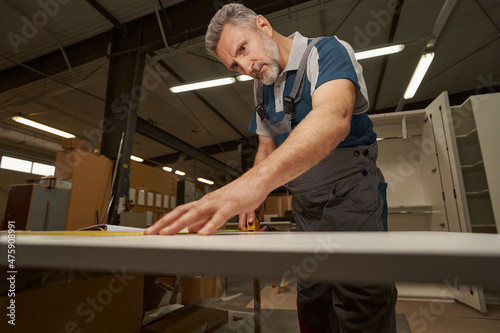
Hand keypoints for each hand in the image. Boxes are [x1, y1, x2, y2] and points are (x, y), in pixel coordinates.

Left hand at [145, 176, 268, 234]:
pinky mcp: (231, 205)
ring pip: (196, 213)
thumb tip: (191, 229)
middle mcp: (208, 201)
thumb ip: (205, 219)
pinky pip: (218, 216)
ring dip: (180, 224)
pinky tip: (202, 233)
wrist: (257, 180)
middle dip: (165, 223)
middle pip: (182, 212)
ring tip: (168, 233)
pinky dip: (209, 225)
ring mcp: (218, 202)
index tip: (153, 230)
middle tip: (151, 232)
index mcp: (204, 202)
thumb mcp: (219, 209)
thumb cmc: (241, 194)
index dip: (165, 221)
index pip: (179, 212)